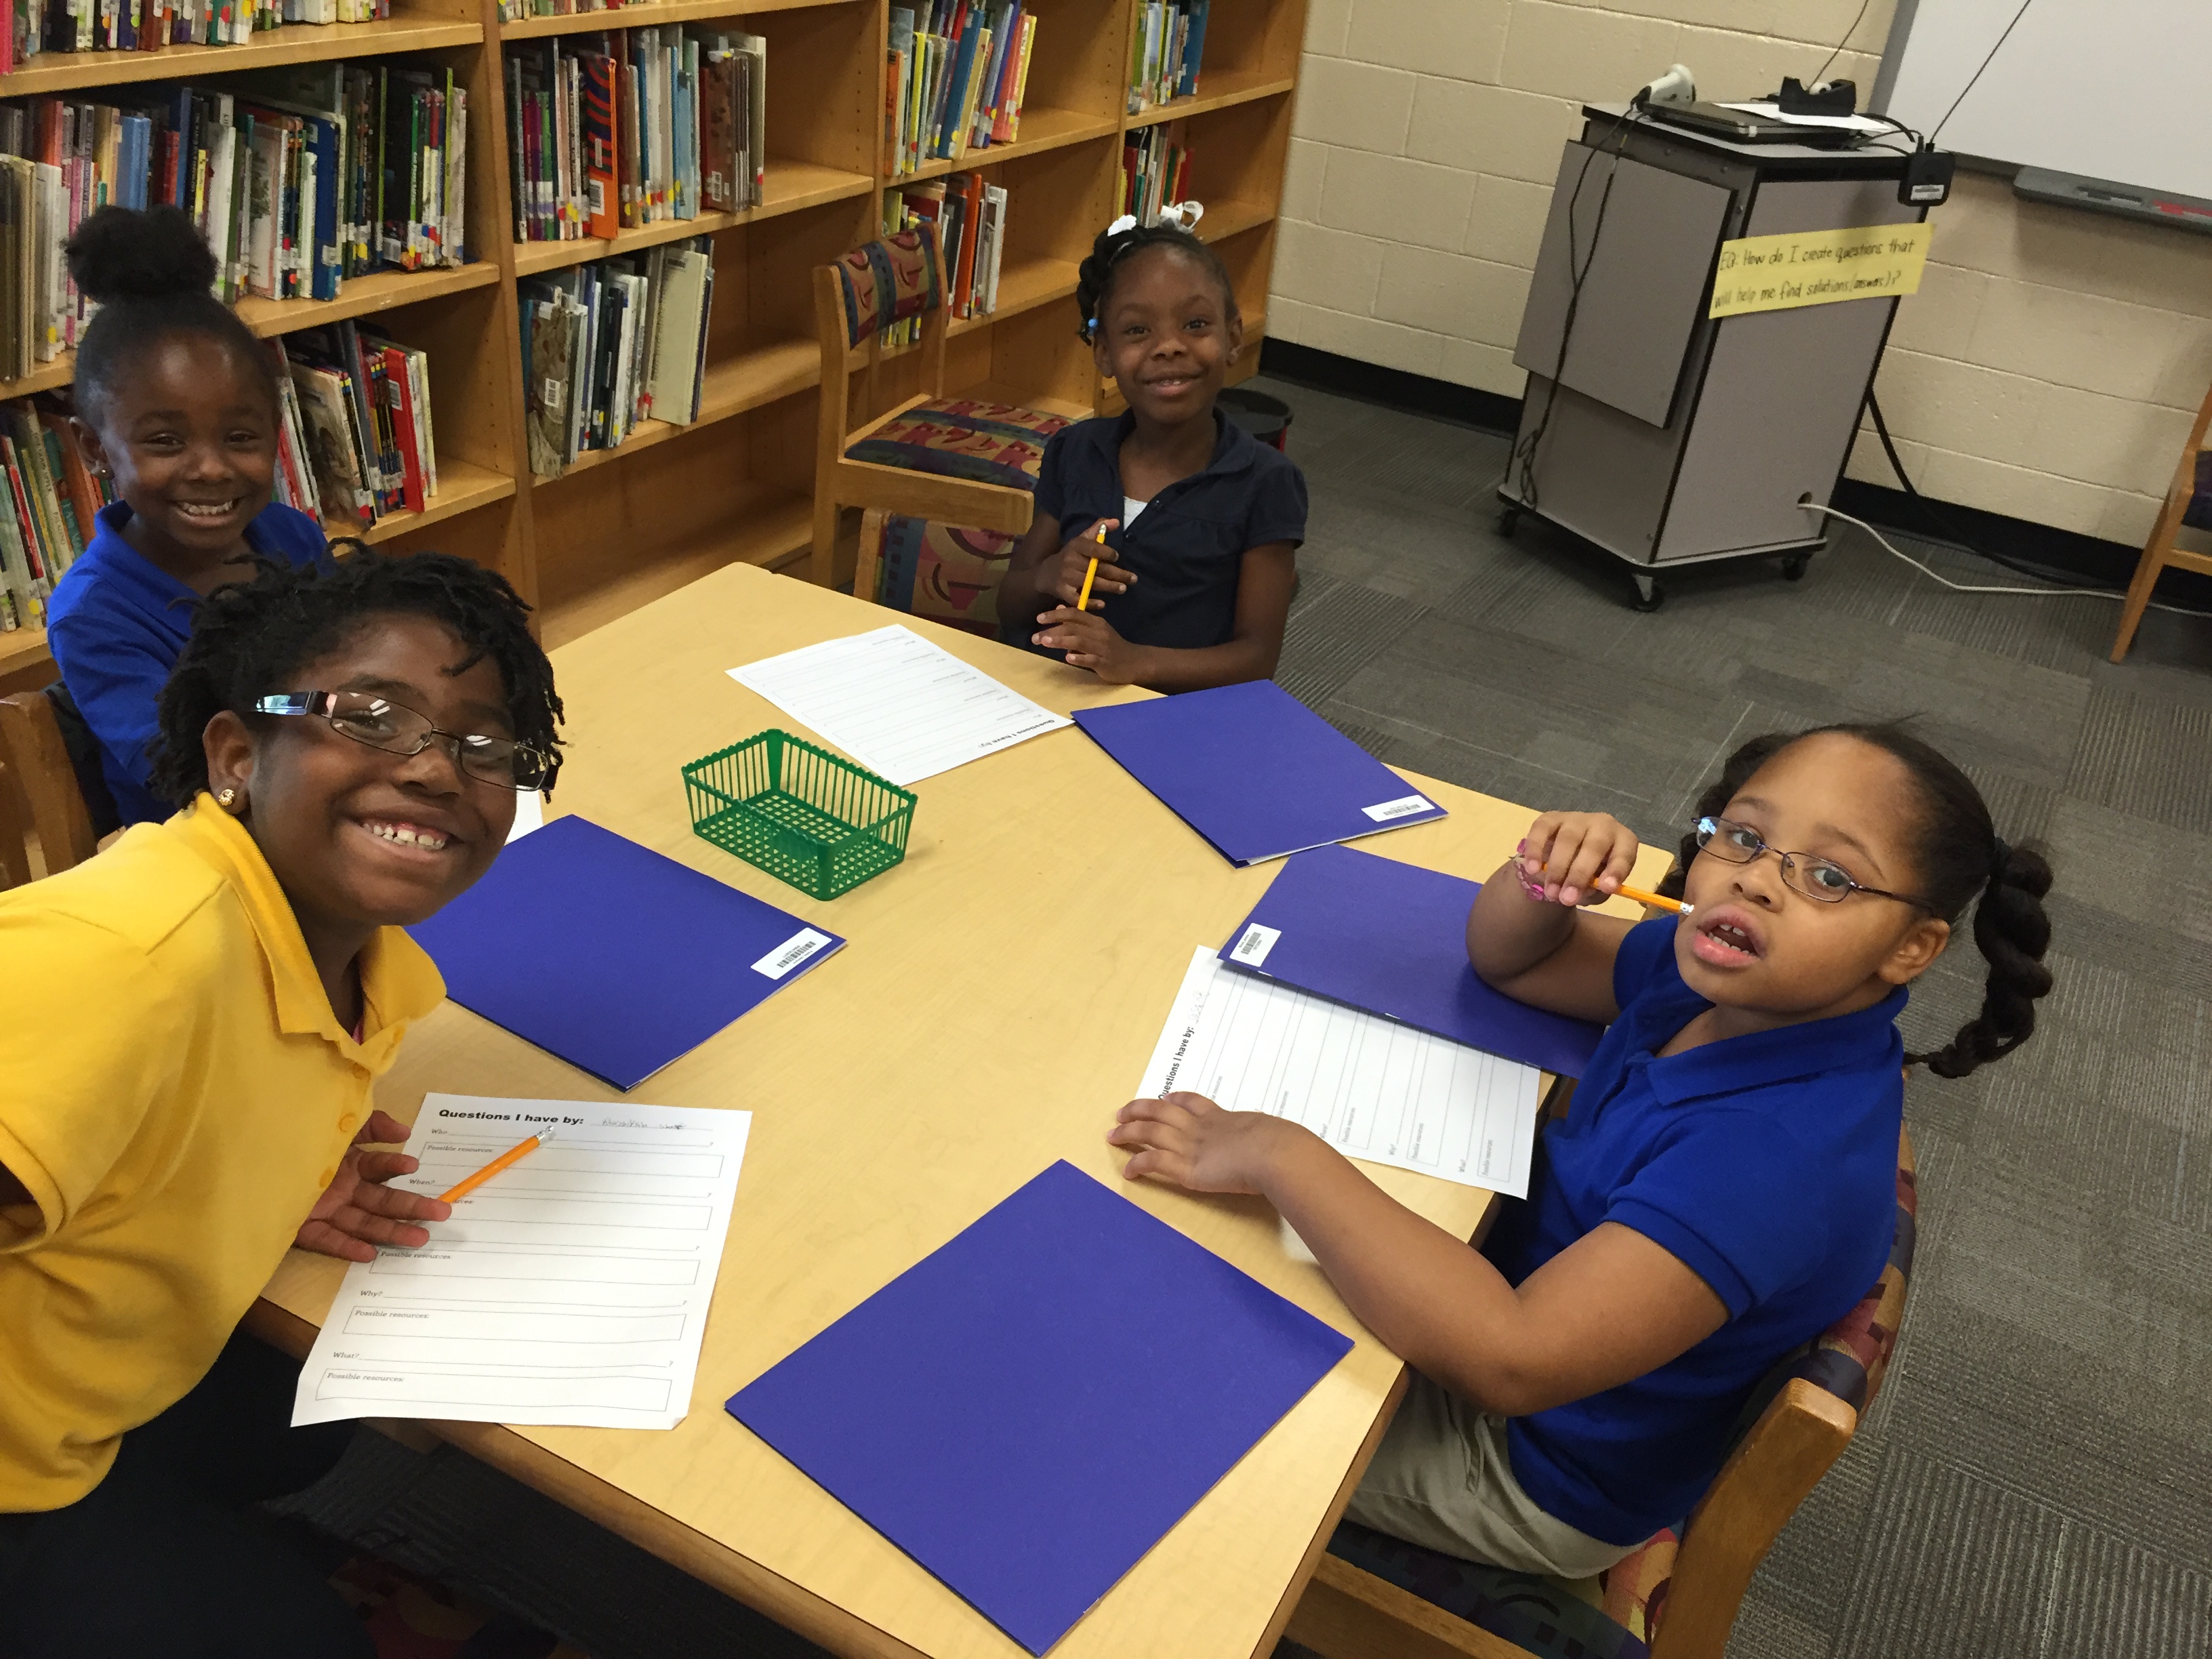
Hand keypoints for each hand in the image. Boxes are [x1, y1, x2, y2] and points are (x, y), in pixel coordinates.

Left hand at [294, 1110, 451, 1262]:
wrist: (238, 1159)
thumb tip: (403, 1131)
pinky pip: (328, 1239)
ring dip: (392, 1231)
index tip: (413, 1165)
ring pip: (364, 1222)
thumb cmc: (289, 1137)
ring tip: (420, 1239)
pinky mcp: (302, 1228)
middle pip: (381, 1199)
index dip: (395, 1164)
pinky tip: (369, 1254)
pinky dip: (347, 1247)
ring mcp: (323, 1209)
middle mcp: (339, 1187)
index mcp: (346, 1163)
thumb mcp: (333, 1123)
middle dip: (412, 1206)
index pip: (378, 1165)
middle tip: (443, 1212)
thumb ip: (370, 1124)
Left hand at [1032, 606, 1145, 682]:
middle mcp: (1098, 632)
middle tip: (1035, 637)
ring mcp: (1102, 648)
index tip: (1039, 618)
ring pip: (1080, 641)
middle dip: (1052, 630)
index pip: (1074, 614)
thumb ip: (1078, 621)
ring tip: (1045, 642)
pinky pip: (1091, 659)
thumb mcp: (1096, 630)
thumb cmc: (1112, 646)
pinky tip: (1067, 658)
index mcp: (1096, 622)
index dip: (1056, 614)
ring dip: (1061, 641)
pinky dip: (1079, 658)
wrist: (1135, 662)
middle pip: (1073, 627)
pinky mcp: (1105, 662)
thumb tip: (1060, 608)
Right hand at [1043, 521, 1130, 609]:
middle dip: (1117, 574)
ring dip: (1109, 586)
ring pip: (1091, 582)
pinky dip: (1090, 602)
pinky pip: (1078, 599)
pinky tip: (1102, 604)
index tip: (1117, 557)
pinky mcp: (1062, 592)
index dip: (1107, 553)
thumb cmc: (1070, 556)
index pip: (1094, 548)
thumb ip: (1098, 530)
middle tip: (1133, 579)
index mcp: (1076, 545)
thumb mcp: (1082, 540)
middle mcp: (1070, 560)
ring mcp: (1066, 576)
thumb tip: (1116, 522)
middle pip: (1097, 568)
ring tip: (1123, 588)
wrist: (1046, 574)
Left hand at [1108, 1092, 1298, 1194]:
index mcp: (1222, 1118)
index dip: (1175, 1099)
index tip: (1165, 1097)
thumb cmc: (1281, 1144)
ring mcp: (1190, 1145)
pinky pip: (1152, 1162)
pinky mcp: (1185, 1167)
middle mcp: (1200, 1127)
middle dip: (1139, 1110)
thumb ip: (1270, 1136)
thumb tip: (1287, 1141)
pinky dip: (1137, 1164)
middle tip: (1123, 1112)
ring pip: (1149, 1131)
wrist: (1273, 1152)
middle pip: (1161, 1110)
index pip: (1193, 1102)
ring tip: (1113, 1135)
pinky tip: (1128, 1171)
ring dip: (1129, 1132)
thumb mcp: (1274, 1132)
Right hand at [1515, 812, 1640, 907]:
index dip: (1616, 870)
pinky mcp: (1551, 818)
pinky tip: (1532, 869)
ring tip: (1551, 892)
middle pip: (1594, 845)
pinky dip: (1536, 850)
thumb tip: (1582, 892)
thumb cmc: (1588, 874)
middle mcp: (1603, 825)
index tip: (1606, 888)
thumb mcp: (1597, 887)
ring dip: (1558, 868)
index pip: (1624, 853)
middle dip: (1579, 874)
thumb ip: (1594, 891)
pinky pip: (1542, 830)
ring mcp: (1576, 819)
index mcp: (1623, 841)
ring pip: (1568, 839)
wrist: (1564, 859)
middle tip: (1567, 899)